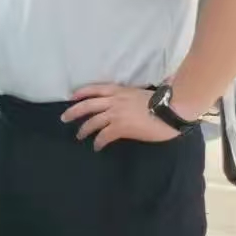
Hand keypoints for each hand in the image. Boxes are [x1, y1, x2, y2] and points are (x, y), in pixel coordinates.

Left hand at [61, 83, 179, 149]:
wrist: (171, 109)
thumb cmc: (162, 102)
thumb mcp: (140, 93)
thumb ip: (128, 96)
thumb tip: (126, 100)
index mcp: (119, 91)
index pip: (95, 89)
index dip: (81, 93)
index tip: (72, 97)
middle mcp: (114, 101)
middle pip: (87, 105)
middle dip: (74, 111)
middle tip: (64, 118)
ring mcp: (116, 114)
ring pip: (93, 121)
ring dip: (84, 129)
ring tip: (79, 136)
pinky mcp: (121, 127)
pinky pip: (104, 135)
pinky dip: (98, 141)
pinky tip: (97, 146)